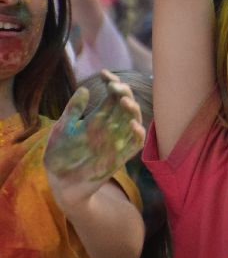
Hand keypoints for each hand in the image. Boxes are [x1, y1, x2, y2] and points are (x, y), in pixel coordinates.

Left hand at [45, 73, 144, 212]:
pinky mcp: (121, 156)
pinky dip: (138, 132)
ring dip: (133, 109)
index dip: (111, 82)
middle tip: (115, 86)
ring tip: (124, 100)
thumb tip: (84, 89)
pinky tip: (130, 124)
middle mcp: (111, 127)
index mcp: (97, 118)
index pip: (112, 95)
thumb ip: (73, 110)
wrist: (61, 182)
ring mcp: (117, 140)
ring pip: (134, 119)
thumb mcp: (63, 128)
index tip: (104, 74)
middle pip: (125, 104)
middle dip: (124, 92)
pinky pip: (137, 142)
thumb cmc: (60, 156)